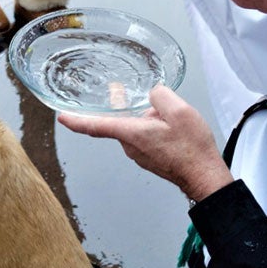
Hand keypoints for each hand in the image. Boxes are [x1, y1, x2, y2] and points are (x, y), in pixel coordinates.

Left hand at [58, 85, 233, 201]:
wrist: (205, 176)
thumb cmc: (192, 149)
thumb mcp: (179, 111)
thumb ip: (160, 96)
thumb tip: (153, 94)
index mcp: (132, 134)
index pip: (96, 126)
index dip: (76, 120)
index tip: (61, 117)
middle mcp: (130, 146)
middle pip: (119, 120)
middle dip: (125, 106)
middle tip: (123, 91)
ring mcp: (139, 155)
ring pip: (134, 128)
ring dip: (145, 117)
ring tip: (168, 113)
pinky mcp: (149, 158)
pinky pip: (143, 137)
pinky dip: (151, 127)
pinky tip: (169, 125)